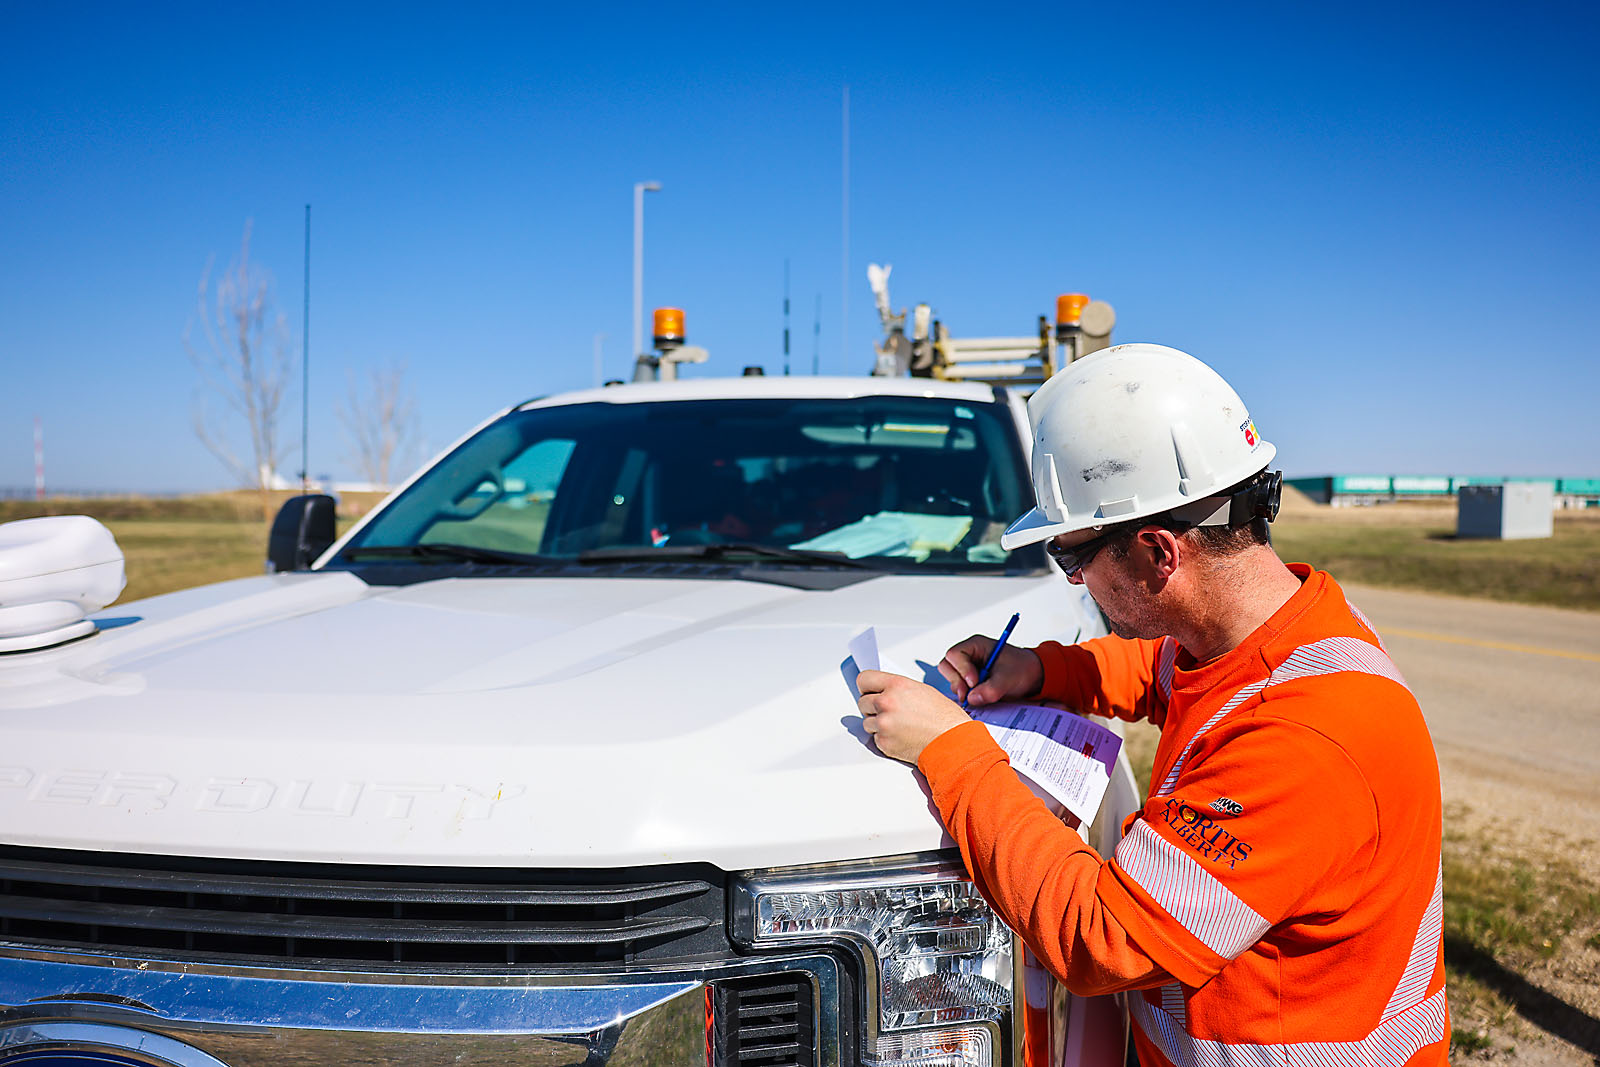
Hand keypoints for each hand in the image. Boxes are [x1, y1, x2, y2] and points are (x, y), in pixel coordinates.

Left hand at [856, 670, 971, 764]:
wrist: (953, 742)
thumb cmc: (944, 718)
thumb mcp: (921, 690)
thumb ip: (897, 689)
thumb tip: (882, 691)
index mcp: (896, 685)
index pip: (864, 679)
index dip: (866, 687)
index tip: (868, 691)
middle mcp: (887, 702)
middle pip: (862, 702)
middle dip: (872, 707)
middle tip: (888, 712)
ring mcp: (884, 723)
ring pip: (867, 722)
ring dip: (878, 725)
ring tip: (899, 726)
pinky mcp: (884, 742)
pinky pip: (875, 739)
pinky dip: (885, 739)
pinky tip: (901, 736)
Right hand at [938, 635, 1042, 706]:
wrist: (1032, 677)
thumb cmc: (1022, 668)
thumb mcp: (1009, 678)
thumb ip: (991, 688)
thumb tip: (972, 698)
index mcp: (976, 646)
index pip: (955, 655)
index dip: (962, 669)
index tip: (974, 682)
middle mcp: (968, 656)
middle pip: (947, 666)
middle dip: (956, 681)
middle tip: (968, 694)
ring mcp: (967, 669)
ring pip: (951, 679)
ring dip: (960, 690)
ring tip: (977, 696)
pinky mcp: (969, 683)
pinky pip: (959, 689)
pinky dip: (965, 696)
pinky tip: (977, 700)